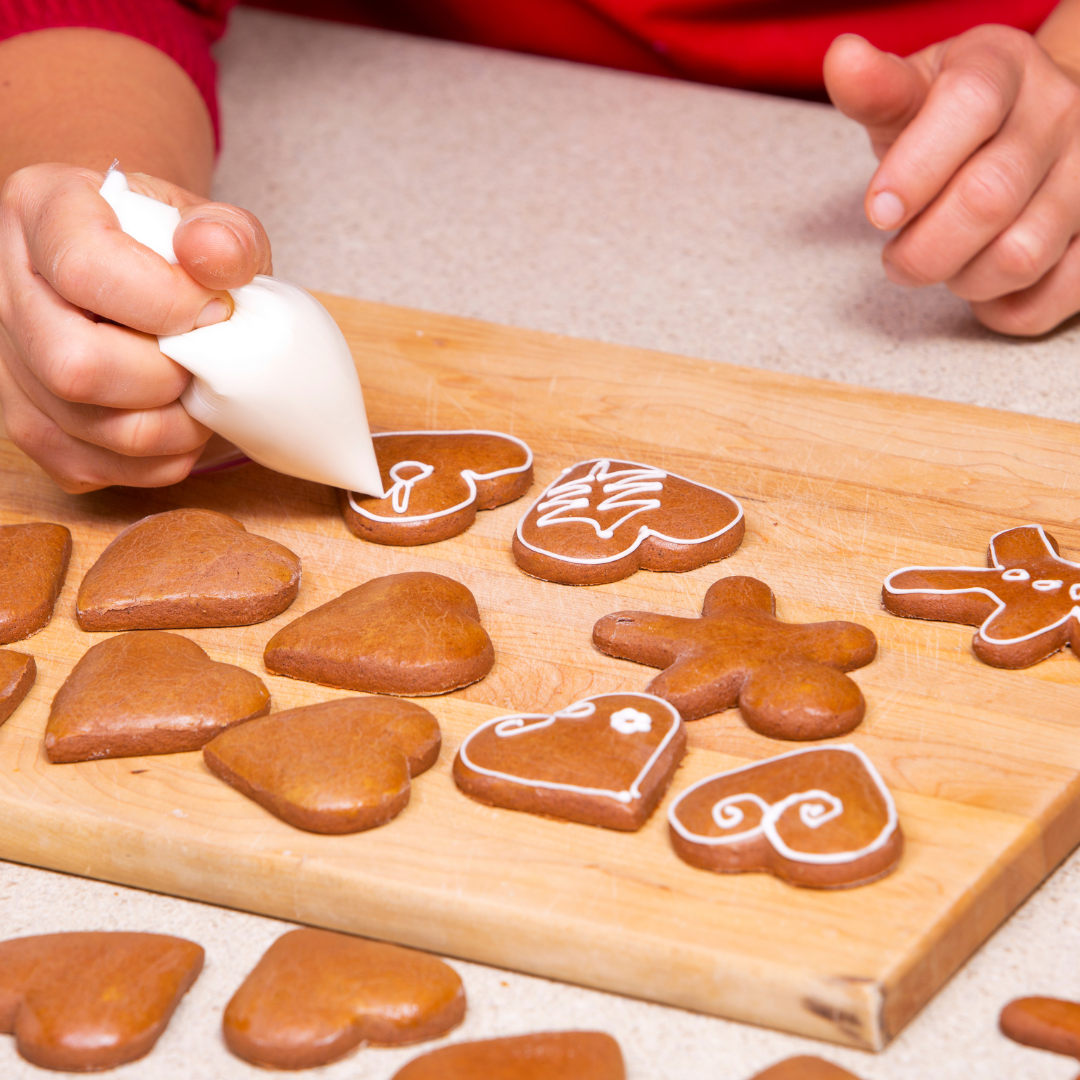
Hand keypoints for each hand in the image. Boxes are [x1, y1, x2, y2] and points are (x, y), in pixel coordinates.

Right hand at [0, 163, 271, 492]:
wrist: (148, 278)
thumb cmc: (179, 252)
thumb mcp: (212, 225)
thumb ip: (226, 235)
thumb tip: (219, 256)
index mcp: (42, 212)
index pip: (86, 271)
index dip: (168, 303)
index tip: (215, 309)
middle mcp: (5, 291)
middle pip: (78, 366)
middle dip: (167, 376)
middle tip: (204, 361)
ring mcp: (9, 366)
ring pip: (93, 429)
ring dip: (174, 425)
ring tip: (199, 390)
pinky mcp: (31, 427)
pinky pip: (97, 468)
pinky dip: (159, 459)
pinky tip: (176, 418)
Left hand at [824, 24, 1079, 335]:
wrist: (1029, 128)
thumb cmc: (950, 122)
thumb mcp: (912, 95)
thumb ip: (876, 92)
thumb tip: (842, 58)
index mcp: (1005, 66)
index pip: (969, 104)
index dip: (915, 169)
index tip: (877, 212)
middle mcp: (1061, 113)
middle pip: (988, 198)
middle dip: (921, 248)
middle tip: (896, 257)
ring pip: (1019, 256)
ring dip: (960, 279)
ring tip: (943, 261)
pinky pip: (1052, 298)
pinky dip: (1003, 310)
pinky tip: (983, 288)